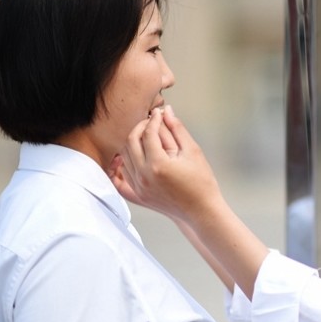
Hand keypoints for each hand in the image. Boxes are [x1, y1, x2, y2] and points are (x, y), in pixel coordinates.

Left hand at [116, 106, 223, 222]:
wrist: (201, 210)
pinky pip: (119, 179)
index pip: (148, 133)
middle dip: (139, 127)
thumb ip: (177, 129)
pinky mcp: (137, 196)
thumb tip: (167, 111)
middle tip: (150, 122)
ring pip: (123, 157)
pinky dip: (119, 166)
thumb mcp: (193, 151)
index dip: (153, 119)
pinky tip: (125, 157)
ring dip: (131, 143)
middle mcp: (144, 177)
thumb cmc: (201, 182)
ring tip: (145, 137)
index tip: (159, 113)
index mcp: (158, 165)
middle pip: (130, 142)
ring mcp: (138, 188)